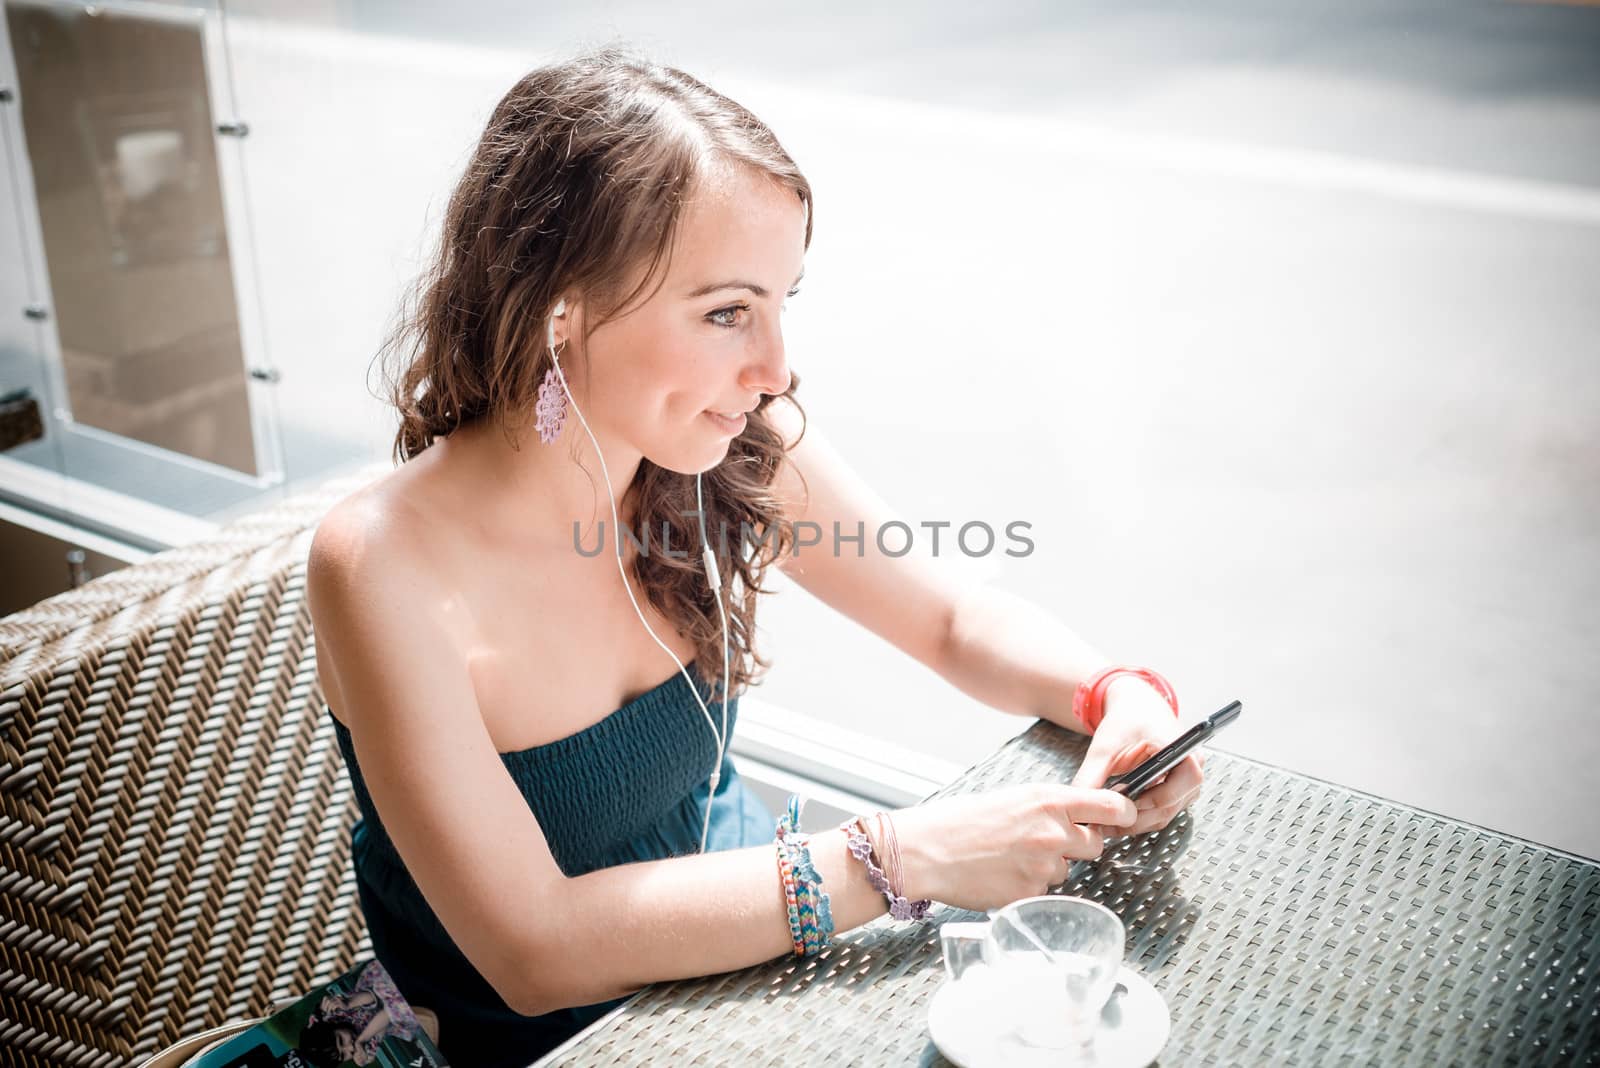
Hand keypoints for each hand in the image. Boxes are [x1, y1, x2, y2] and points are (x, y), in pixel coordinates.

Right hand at [890, 782, 1137, 912]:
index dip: (1124, 814)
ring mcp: (1044, 866)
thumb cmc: (960, 821)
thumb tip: (1078, 816)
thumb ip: (1049, 807)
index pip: (1113, 806)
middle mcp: (1053, 832)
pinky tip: (1002, 876)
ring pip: (1068, 870)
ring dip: (1049, 868)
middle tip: (1047, 843)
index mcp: (1049, 800)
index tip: (1124, 818)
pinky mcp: (1031, 894)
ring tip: (1011, 859)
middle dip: (1079, 845)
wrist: (926, 851)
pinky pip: (1045, 892)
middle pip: (1097, 844)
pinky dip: (1029, 887)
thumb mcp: (1012, 798)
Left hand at [1071, 678, 1204, 837]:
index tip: (1119, 807)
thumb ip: (1090, 777)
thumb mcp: (1104, 748)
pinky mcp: (1178, 791)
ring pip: (1166, 814)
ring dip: (1138, 822)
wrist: (1135, 709)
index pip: (1175, 789)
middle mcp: (1193, 767)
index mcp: (1181, 750)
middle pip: (1170, 806)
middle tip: (1107, 823)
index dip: (1147, 803)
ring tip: (1108, 822)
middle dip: (1137, 817)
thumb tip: (1079, 805)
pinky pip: (1162, 812)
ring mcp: (1187, 781)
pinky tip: (1118, 815)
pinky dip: (1141, 817)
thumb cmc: (1126, 721)